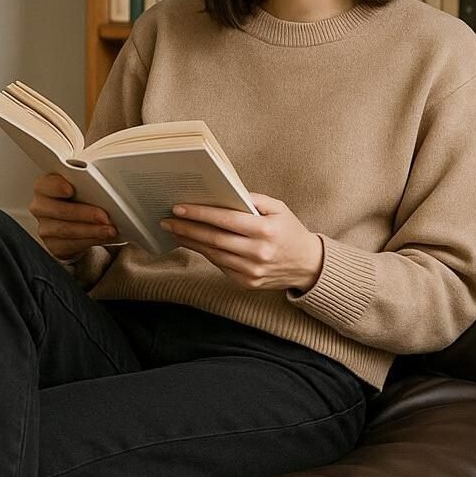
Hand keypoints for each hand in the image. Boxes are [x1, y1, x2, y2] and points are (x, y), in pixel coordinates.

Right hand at [29, 173, 119, 260]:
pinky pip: (73, 244)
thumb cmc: (78, 201)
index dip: (57, 186)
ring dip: (92, 230)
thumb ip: (84, 186)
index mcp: (44, 187)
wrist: (75, 224)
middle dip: (85, 214)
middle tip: (104, 216)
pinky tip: (103, 237)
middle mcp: (41, 207)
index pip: (46, 184)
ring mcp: (45, 228)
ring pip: (68, 230)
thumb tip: (102, 190)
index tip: (70, 189)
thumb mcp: (80, 188)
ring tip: (109, 230)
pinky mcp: (54, 245)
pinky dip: (91, 240)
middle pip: (60, 210)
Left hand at [159, 193, 323, 292]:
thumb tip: (223, 193)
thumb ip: (253, 199)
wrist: (308, 265)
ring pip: (214, 255)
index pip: (226, 220)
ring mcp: (252, 271)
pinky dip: (206, 254)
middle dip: (187, 229)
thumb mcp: (279, 208)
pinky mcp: (248, 283)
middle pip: (214, 239)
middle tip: (167, 221)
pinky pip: (221, 267)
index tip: (178, 208)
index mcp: (266, 230)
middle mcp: (258, 252)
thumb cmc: (291, 231)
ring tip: (175, 231)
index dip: (200, 214)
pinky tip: (194, 244)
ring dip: (191, 243)